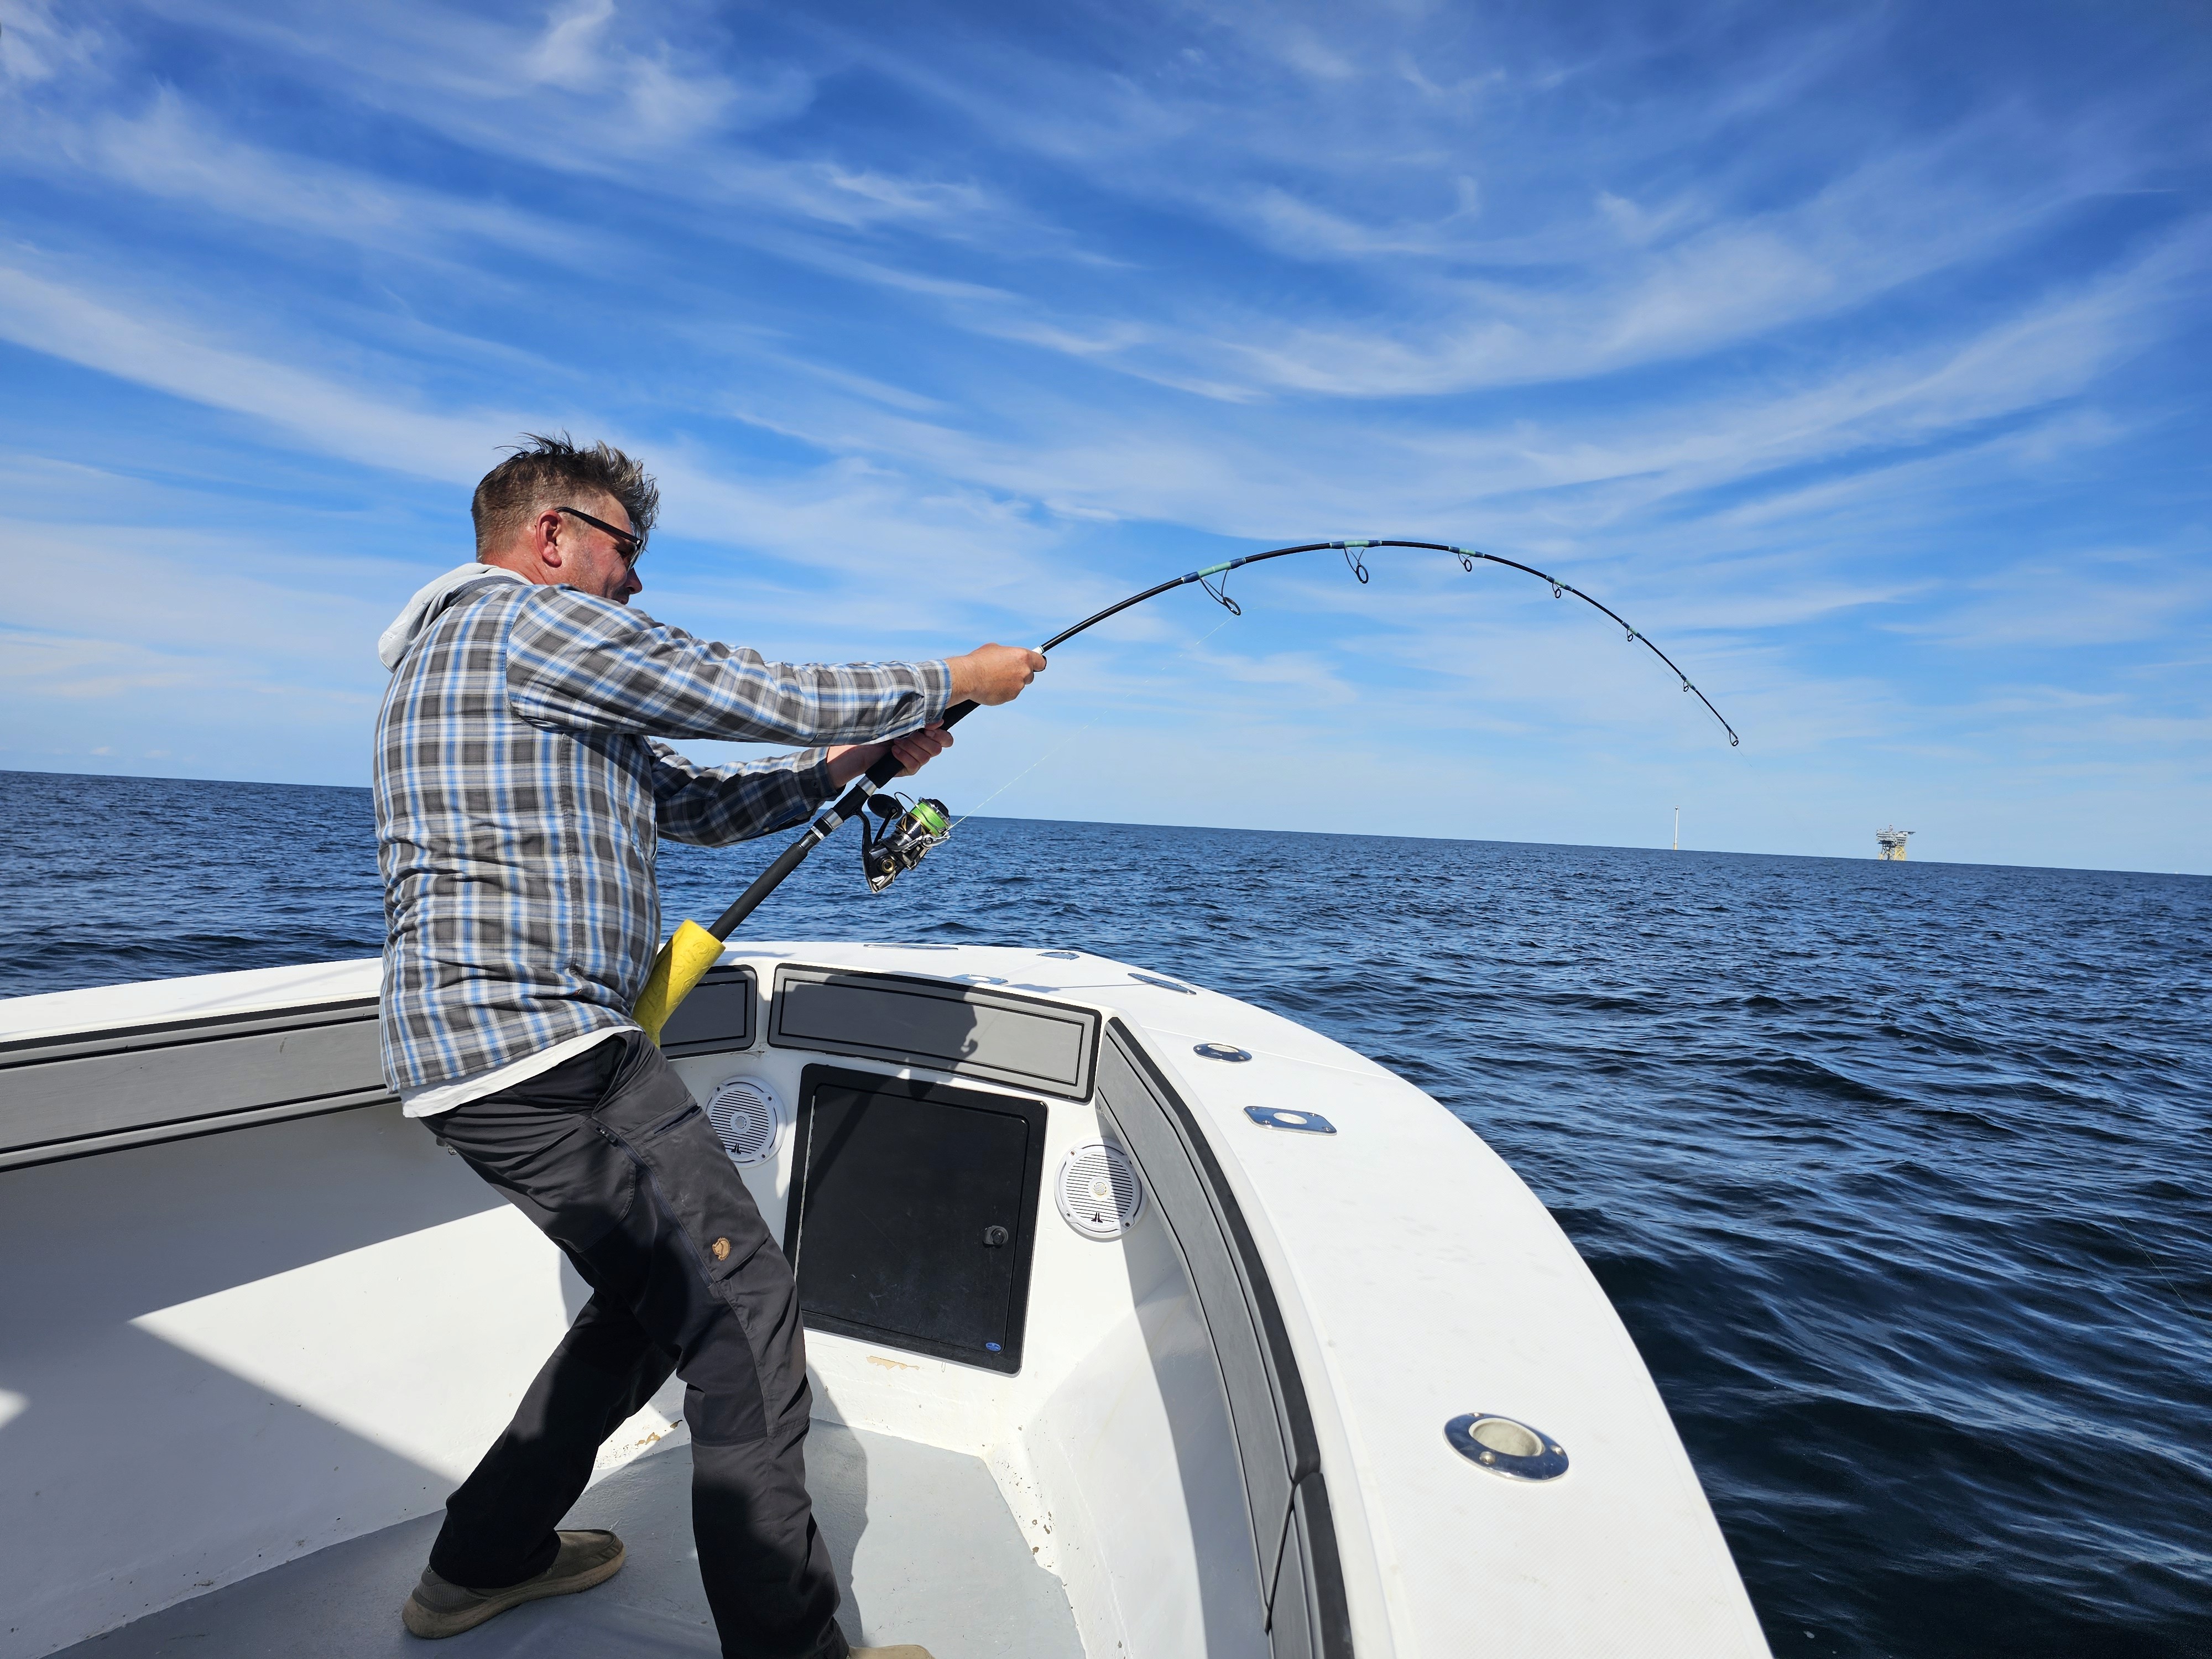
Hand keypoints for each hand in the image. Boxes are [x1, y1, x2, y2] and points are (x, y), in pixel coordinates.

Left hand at [825, 724, 952, 784]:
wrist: (858, 743)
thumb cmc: (877, 727)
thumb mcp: (899, 717)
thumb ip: (919, 717)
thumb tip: (938, 719)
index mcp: (924, 733)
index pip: (946, 738)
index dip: (941, 734)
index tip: (928, 727)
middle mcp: (921, 747)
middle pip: (938, 748)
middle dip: (923, 739)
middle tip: (910, 733)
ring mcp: (914, 759)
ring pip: (926, 757)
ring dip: (911, 747)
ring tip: (897, 741)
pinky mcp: (905, 769)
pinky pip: (914, 766)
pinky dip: (904, 756)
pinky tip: (893, 751)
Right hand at [947, 643, 1045, 706]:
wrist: (969, 677)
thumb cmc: (979, 660)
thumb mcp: (995, 649)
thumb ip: (1008, 655)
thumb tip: (1009, 658)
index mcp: (1023, 657)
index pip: (1040, 662)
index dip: (1037, 663)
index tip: (1035, 665)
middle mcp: (1024, 672)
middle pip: (1030, 675)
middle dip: (1020, 674)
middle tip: (1007, 672)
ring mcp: (1018, 686)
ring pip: (1018, 685)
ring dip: (1009, 683)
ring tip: (993, 678)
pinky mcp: (1010, 697)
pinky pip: (1009, 694)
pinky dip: (1002, 691)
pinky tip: (991, 686)